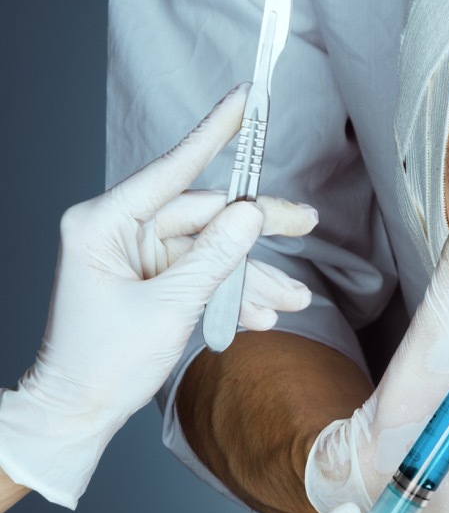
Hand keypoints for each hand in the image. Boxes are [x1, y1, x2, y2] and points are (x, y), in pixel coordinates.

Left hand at [0, 85, 317, 506]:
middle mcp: (121, 232)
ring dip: (253, 277)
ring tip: (292, 300)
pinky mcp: (155, 282)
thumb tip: (251, 213)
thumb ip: (215, 258)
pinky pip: (205, 275)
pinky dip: (234, 295)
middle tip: (305, 224)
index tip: (244, 98)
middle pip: (204, 215)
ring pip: (212, 250)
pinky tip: (262, 316)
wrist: (78, 414)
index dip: (214, 134)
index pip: (171, 169)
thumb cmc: (101, 364)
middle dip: (257, 230)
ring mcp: (139, 258)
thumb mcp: (169, 309)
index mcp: (103, 223)